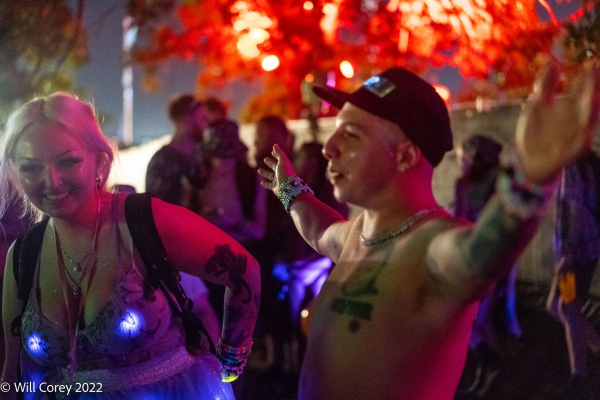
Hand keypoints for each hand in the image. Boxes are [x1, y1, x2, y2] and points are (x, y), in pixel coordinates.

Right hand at [257, 144, 296, 195]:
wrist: (287, 188)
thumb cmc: (285, 173)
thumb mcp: (282, 161)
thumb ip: (279, 153)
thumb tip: (275, 145)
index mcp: (285, 166)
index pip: (280, 159)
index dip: (276, 155)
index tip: (272, 152)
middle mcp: (282, 173)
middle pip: (275, 167)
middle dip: (270, 163)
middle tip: (265, 159)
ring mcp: (278, 180)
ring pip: (271, 176)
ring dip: (265, 173)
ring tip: (259, 170)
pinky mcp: (275, 187)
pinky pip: (269, 185)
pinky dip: (265, 183)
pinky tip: (262, 182)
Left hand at [515, 60, 599, 183]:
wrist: (528, 160)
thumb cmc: (536, 131)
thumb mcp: (537, 105)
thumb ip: (546, 86)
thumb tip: (552, 62)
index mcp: (571, 105)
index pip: (583, 88)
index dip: (589, 76)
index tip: (592, 62)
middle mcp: (578, 118)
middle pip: (590, 101)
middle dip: (594, 89)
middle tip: (597, 73)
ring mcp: (577, 134)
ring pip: (589, 121)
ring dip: (592, 110)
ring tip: (593, 97)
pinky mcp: (573, 151)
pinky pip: (581, 144)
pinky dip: (582, 138)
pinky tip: (584, 131)